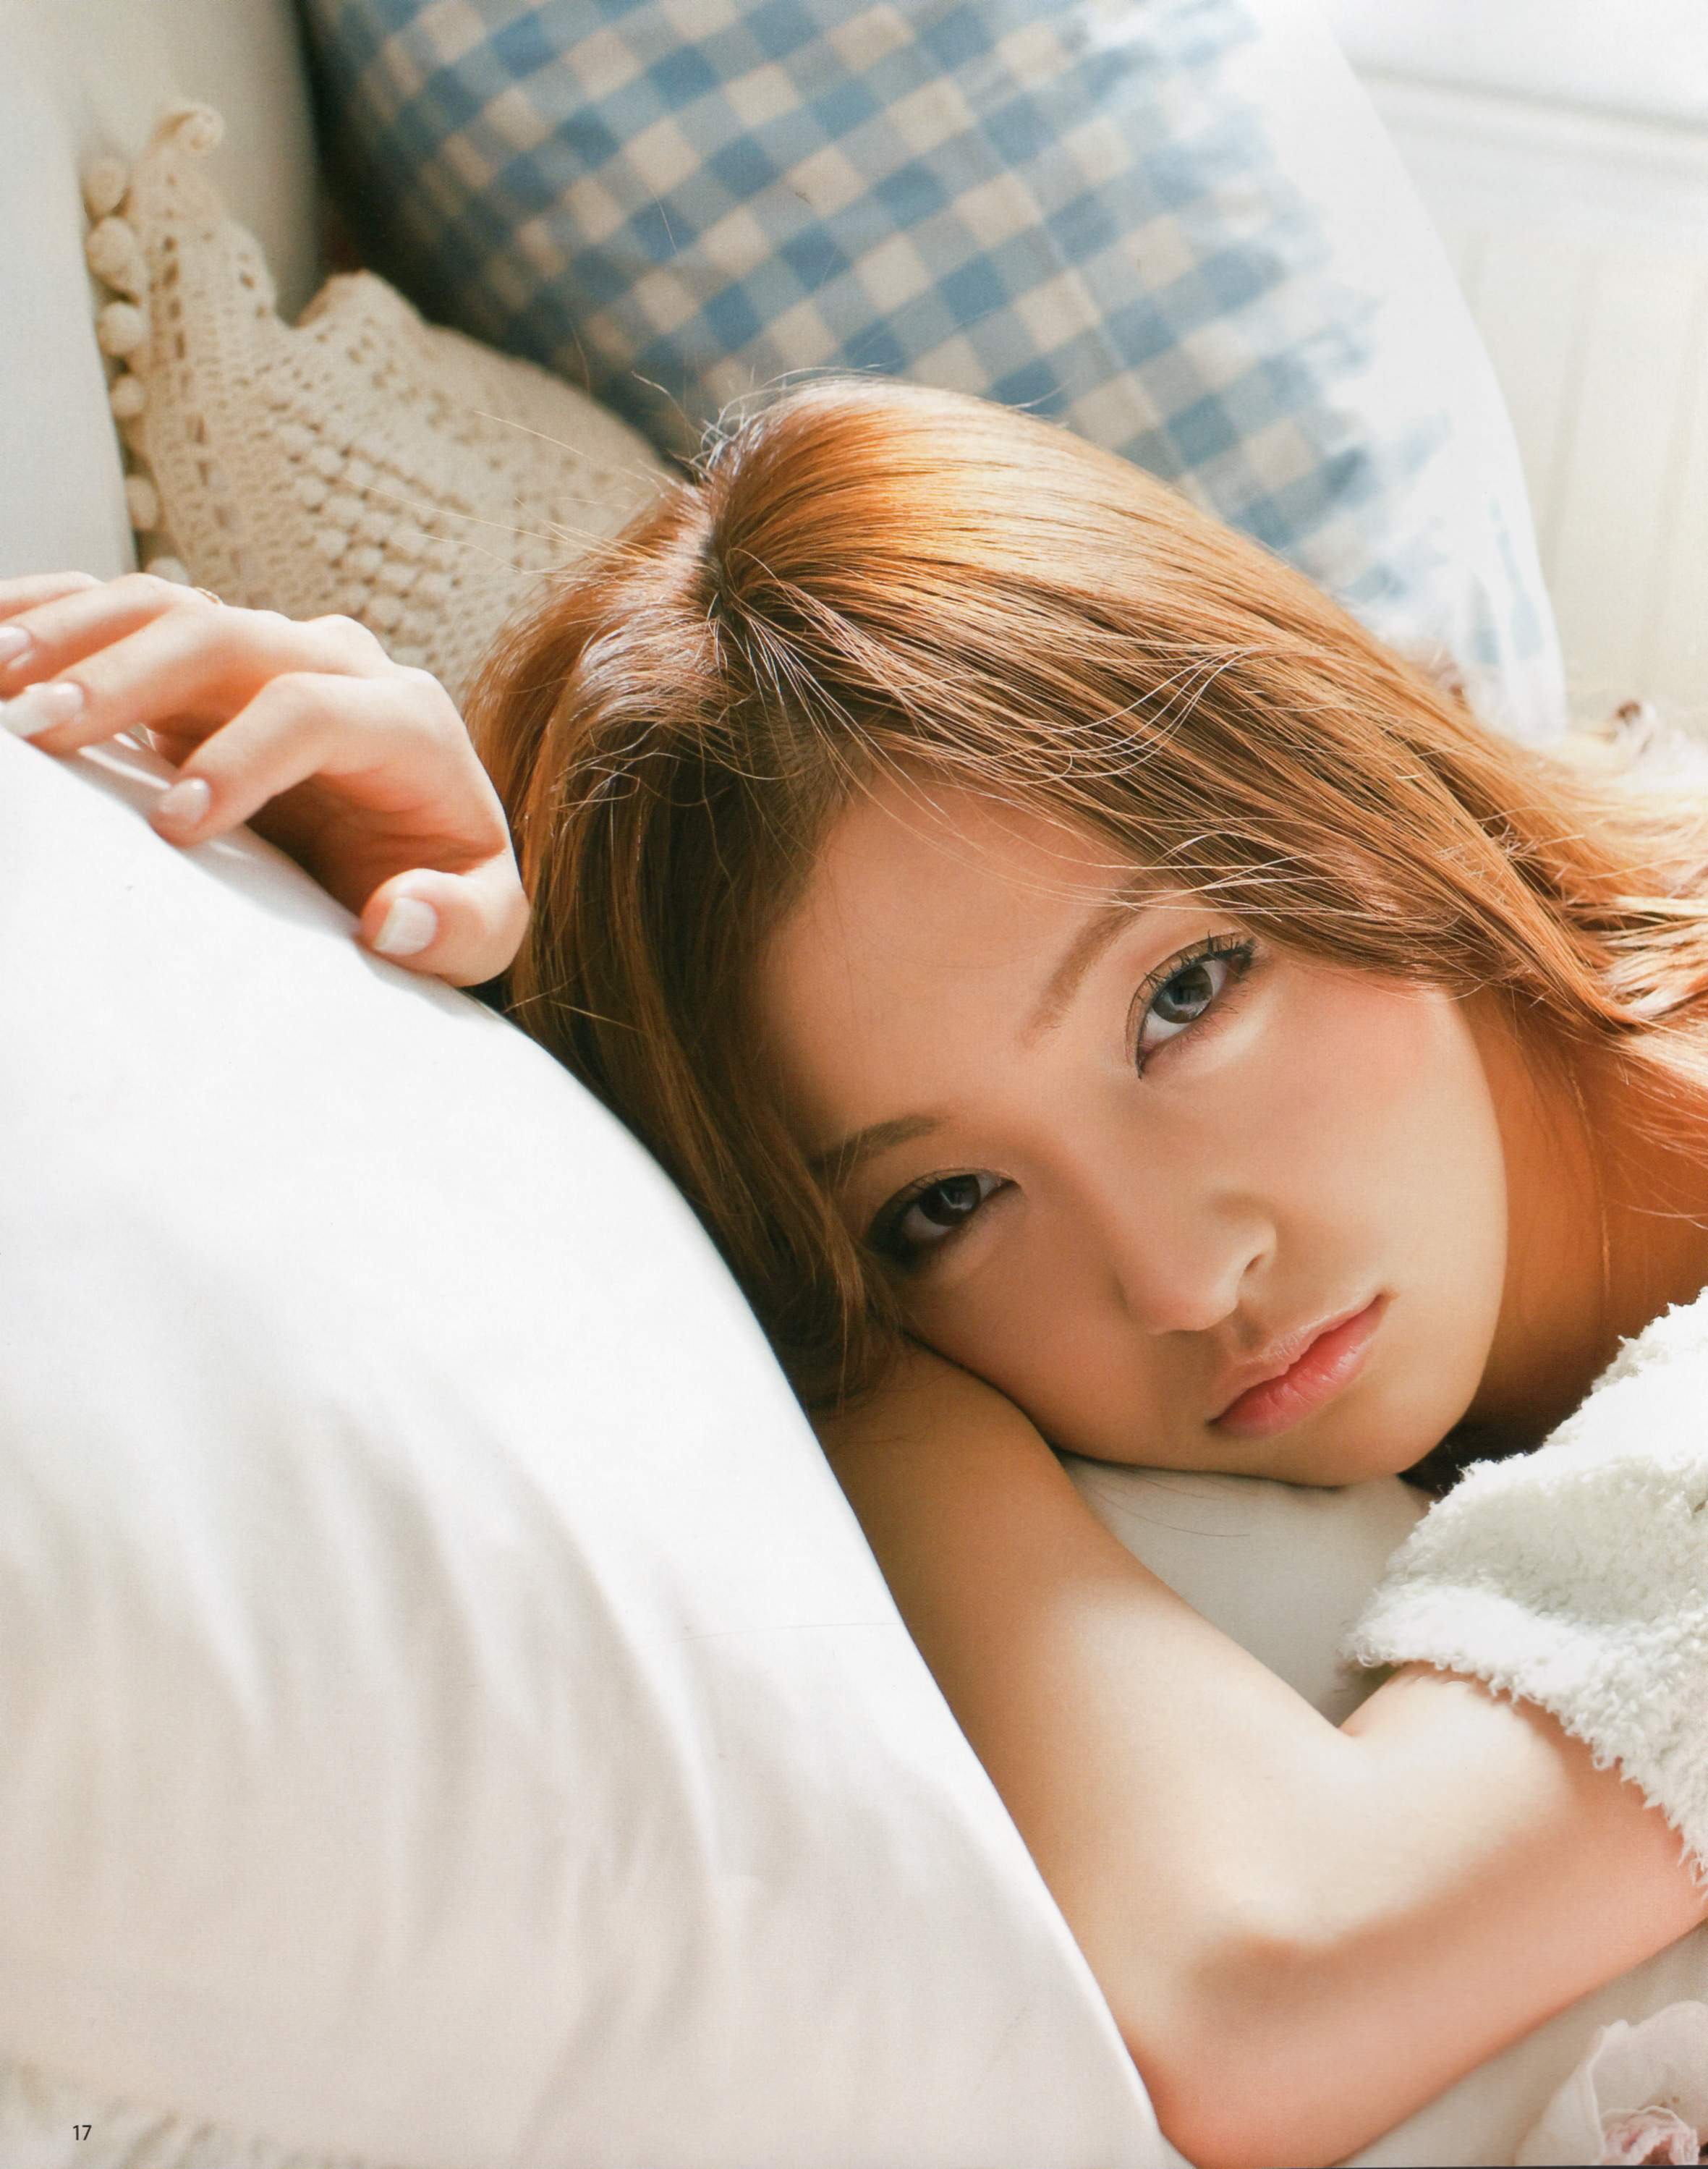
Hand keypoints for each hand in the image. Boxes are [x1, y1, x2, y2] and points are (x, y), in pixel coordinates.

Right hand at [0, 571, 527, 986]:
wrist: (422, 844)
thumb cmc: (445, 887)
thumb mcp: (482, 926)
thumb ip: (462, 926)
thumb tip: (397, 918)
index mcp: (408, 721)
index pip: (315, 710)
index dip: (242, 757)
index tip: (175, 826)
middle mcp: (337, 661)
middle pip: (225, 639)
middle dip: (130, 678)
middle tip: (43, 731)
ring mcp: (266, 648)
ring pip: (165, 606)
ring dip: (75, 636)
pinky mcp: (207, 657)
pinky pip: (124, 608)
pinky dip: (56, 614)